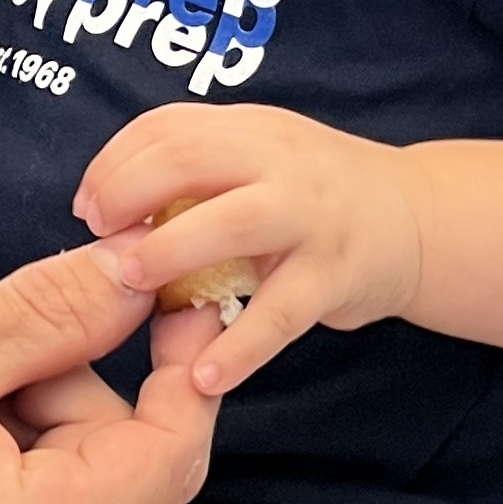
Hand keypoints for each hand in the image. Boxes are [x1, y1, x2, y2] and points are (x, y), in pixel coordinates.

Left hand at [78, 104, 425, 394]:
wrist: (414, 219)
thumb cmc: (309, 194)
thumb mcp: (255, 157)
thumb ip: (192, 170)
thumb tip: (105, 205)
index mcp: (247, 130)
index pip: (167, 127)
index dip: (116, 163)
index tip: (88, 207)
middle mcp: (278, 161)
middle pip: (192, 156)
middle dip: (131, 190)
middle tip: (98, 237)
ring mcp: (311, 217)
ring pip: (237, 223)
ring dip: (175, 249)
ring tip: (131, 282)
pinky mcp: (337, 275)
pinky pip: (283, 314)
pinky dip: (241, 347)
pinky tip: (202, 377)